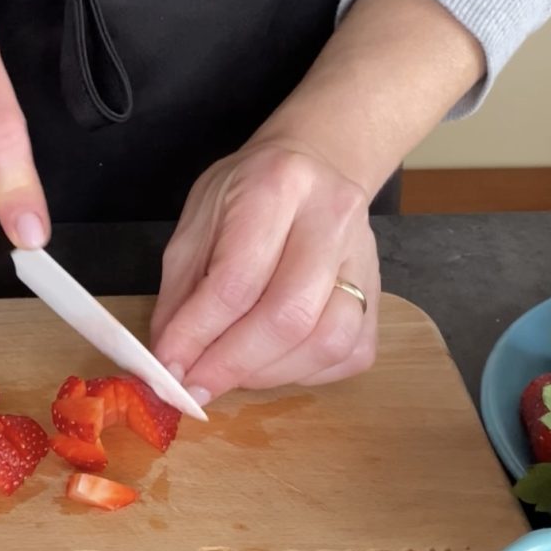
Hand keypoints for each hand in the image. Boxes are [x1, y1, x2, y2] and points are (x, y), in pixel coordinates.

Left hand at [150, 140, 379, 405]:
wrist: (316, 164)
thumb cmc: (246, 194)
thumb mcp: (197, 222)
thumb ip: (182, 292)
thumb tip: (170, 360)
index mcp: (276, 187)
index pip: (236, 280)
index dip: (198, 334)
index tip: (169, 369)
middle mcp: (332, 217)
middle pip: (288, 316)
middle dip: (232, 365)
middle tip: (195, 386)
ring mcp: (366, 257)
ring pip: (327, 342)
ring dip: (268, 374)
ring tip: (229, 372)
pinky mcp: (382, 293)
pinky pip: (348, 354)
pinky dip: (303, 373)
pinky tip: (270, 361)